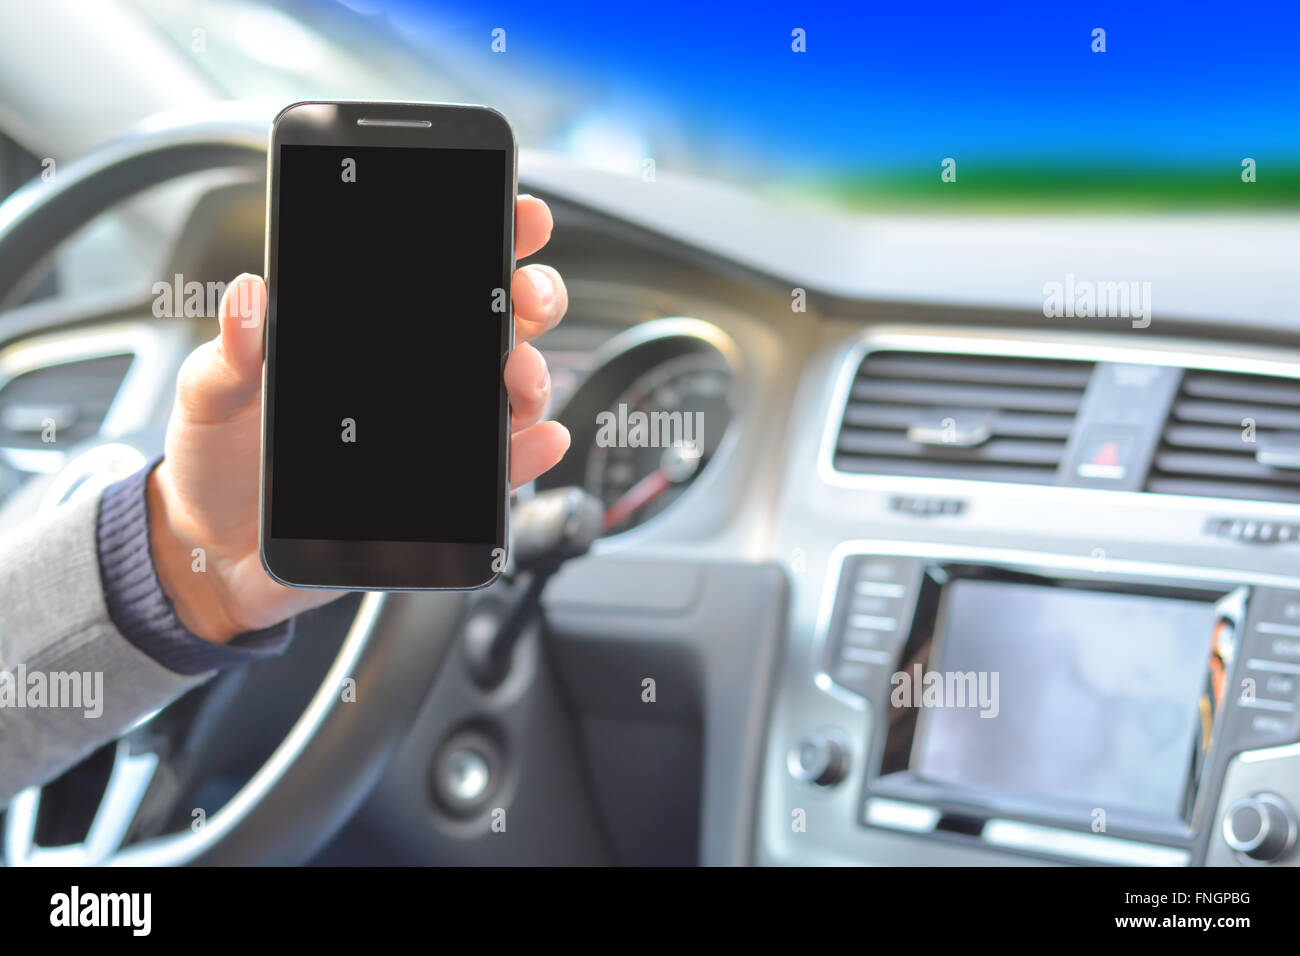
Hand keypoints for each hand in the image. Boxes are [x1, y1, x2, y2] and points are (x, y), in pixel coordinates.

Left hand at [146, 195, 569, 642]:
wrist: (216, 551)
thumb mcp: (207, 397)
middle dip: (532, 294)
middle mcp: (416, 374)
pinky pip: (502, 468)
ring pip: (514, 388)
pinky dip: (532, 451)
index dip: (490, 234)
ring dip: (533, 373)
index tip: (517, 215)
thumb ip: (228, 353)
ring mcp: (437, 430)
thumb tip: (249, 297)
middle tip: (525, 293)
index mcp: (368, 333)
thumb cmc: (216, 463)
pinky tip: (539, 440)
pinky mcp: (445, 490)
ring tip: (517, 375)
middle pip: (500, 319)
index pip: (438, 271)